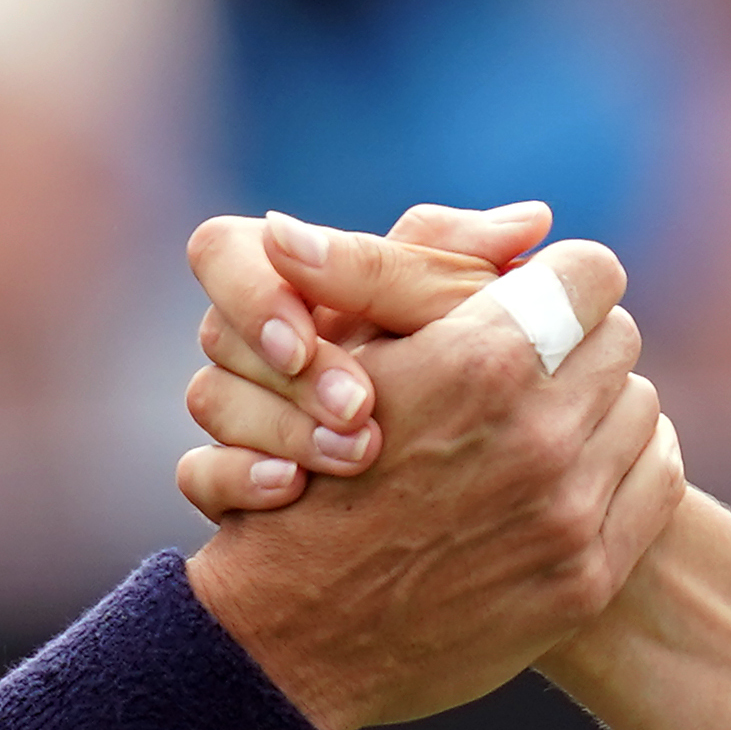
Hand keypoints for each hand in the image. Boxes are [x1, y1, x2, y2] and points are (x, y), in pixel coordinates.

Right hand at [173, 200, 546, 515]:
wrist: (470, 509)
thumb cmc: (478, 390)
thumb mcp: (472, 322)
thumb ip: (481, 273)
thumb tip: (532, 221)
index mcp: (303, 279)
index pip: (225, 250)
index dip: (255, 291)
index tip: (305, 339)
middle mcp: (260, 339)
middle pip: (218, 331)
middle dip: (293, 373)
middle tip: (359, 408)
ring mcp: (242, 412)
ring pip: (209, 400)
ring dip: (282, 426)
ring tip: (357, 452)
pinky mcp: (233, 483)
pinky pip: (198, 477)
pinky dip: (239, 481)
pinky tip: (291, 492)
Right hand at [178, 229, 681, 729]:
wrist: (294, 634)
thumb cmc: (307, 474)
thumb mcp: (345, 355)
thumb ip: (430, 272)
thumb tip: (532, 218)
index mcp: (479, 362)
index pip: (591, 273)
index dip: (557, 281)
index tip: (529, 301)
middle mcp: (538, 435)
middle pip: (618, 338)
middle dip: (573, 342)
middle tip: (525, 367)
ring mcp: (567, 512)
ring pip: (642, 404)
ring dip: (599, 405)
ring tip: (541, 424)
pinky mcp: (587, 575)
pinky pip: (658, 477)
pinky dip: (624, 465)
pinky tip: (574, 472)